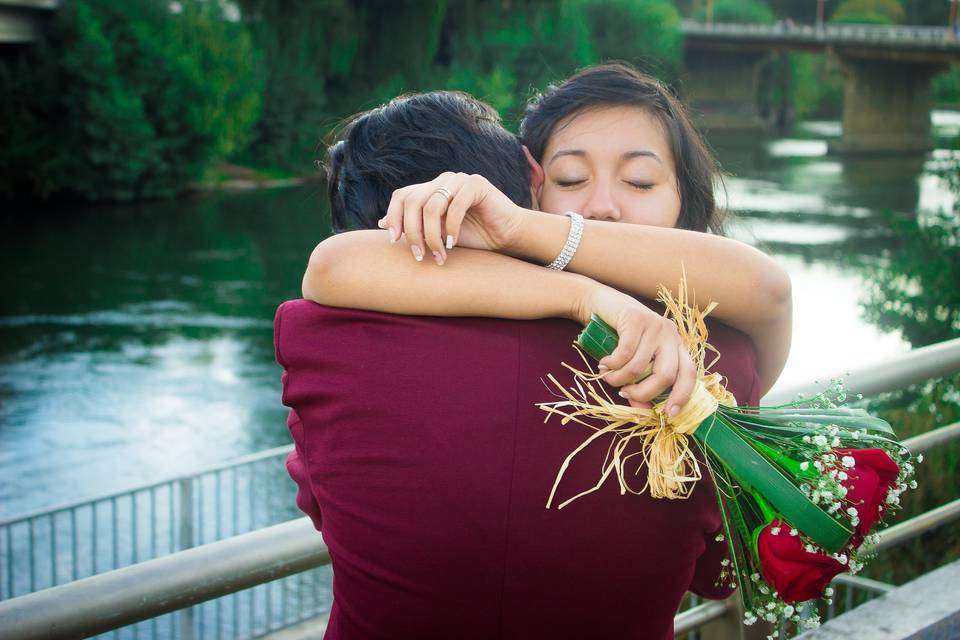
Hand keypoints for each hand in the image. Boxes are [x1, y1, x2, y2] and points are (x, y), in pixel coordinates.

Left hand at [376, 172, 525, 264]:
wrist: (507, 236)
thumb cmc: (473, 237)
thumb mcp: (438, 235)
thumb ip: (414, 226)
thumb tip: (381, 223)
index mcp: (431, 189)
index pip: (402, 196)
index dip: (394, 217)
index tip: (394, 242)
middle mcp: (443, 181)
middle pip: (413, 201)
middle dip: (413, 232)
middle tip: (418, 256)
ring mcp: (460, 180)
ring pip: (432, 206)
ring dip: (432, 236)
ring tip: (439, 255)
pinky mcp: (477, 185)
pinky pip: (455, 206)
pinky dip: (451, 229)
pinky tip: (453, 245)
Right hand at [579, 284, 696, 414]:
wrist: (601, 304)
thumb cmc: (619, 336)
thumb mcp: (633, 362)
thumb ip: (639, 385)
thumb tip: (642, 412)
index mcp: (676, 346)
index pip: (689, 373)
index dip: (682, 395)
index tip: (669, 414)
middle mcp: (670, 334)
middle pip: (666, 374)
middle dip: (644, 392)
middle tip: (625, 394)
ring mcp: (654, 325)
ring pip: (640, 365)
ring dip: (619, 378)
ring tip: (608, 377)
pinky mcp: (636, 319)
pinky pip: (625, 353)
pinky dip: (612, 364)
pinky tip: (604, 364)